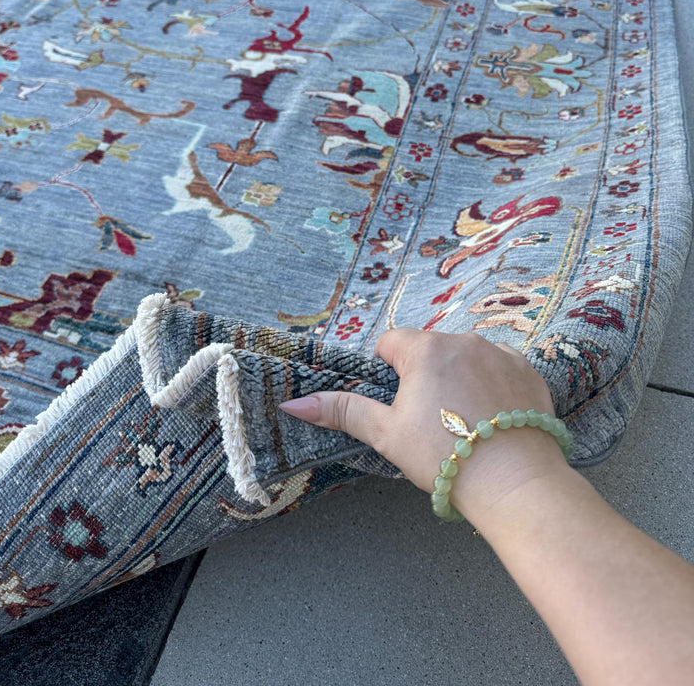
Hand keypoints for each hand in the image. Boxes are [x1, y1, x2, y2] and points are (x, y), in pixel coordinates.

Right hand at [278, 328, 569, 527]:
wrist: (514, 481)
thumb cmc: (443, 455)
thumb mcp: (386, 434)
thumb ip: (343, 411)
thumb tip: (293, 402)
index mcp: (425, 349)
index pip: (391, 343)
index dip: (388, 373)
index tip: (398, 405)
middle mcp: (463, 339)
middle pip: (430, 350)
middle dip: (424, 376)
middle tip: (430, 422)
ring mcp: (499, 352)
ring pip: (465, 358)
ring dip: (459, 378)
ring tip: (465, 423)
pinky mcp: (528, 370)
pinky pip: (500, 368)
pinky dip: (493, 386)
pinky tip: (494, 419)